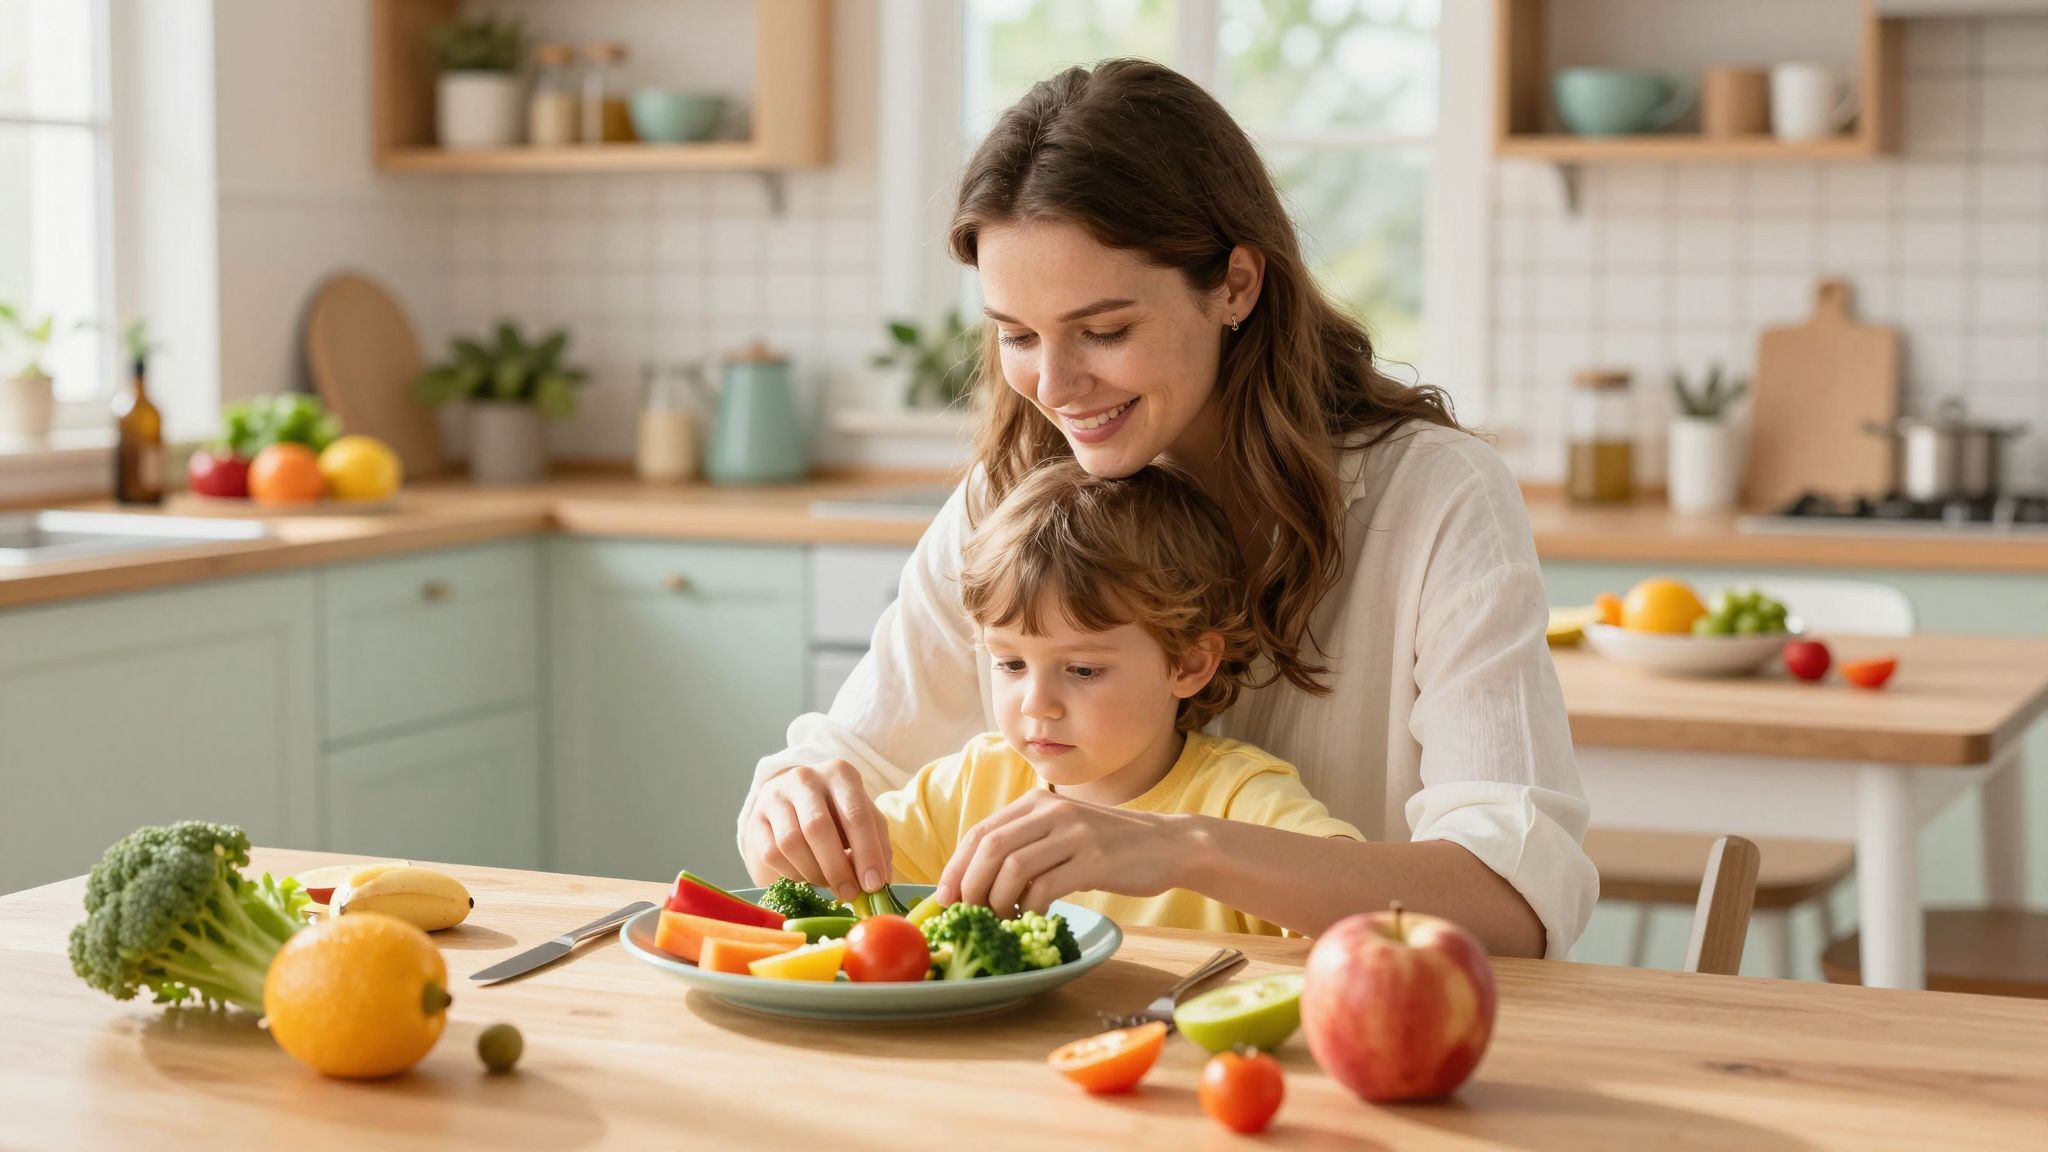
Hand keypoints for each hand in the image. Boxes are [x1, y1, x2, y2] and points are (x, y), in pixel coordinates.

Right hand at [740, 760, 890, 903]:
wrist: (794, 804)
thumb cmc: (837, 813)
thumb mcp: (863, 819)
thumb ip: (876, 846)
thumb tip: (880, 882)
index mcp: (840, 773)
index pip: (855, 814)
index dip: (867, 853)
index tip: (873, 884)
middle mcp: (805, 778)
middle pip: (818, 828)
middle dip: (837, 868)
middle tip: (849, 894)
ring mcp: (775, 796)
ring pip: (791, 842)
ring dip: (814, 872)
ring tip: (829, 884)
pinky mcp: (755, 819)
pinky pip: (772, 853)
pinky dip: (792, 873)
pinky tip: (806, 876)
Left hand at [937, 790, 1188, 914]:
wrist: (1168, 844)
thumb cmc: (1110, 845)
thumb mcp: (1063, 831)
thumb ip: (1027, 844)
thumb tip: (978, 883)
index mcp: (1037, 803)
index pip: (980, 832)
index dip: (956, 867)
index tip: (945, 899)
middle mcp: (1051, 811)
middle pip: (990, 848)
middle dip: (970, 886)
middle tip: (967, 915)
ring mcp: (1074, 833)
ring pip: (1013, 868)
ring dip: (998, 901)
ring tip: (1001, 919)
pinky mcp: (1095, 860)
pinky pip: (1047, 887)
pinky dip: (1031, 907)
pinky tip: (1035, 916)